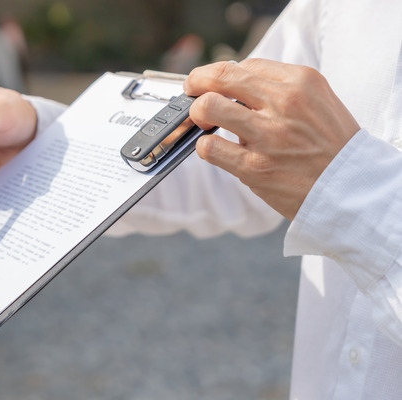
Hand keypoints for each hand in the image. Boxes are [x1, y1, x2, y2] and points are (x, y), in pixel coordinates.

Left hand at [184, 59, 360, 219]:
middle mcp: (284, 103)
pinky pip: (209, 147)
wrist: (352, 189)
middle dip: (196, 82)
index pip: (245, 65)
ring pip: (207, 107)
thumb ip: (278, 90)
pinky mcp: (254, 167)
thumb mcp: (317, 102)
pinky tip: (215, 149)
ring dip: (197, 114)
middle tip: (192, 92)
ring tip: (204, 123)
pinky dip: (204, 147)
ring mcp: (267, 135)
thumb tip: (233, 87)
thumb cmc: (332, 147)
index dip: (221, 75)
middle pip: (219, 77)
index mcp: (301, 82)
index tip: (214, 84)